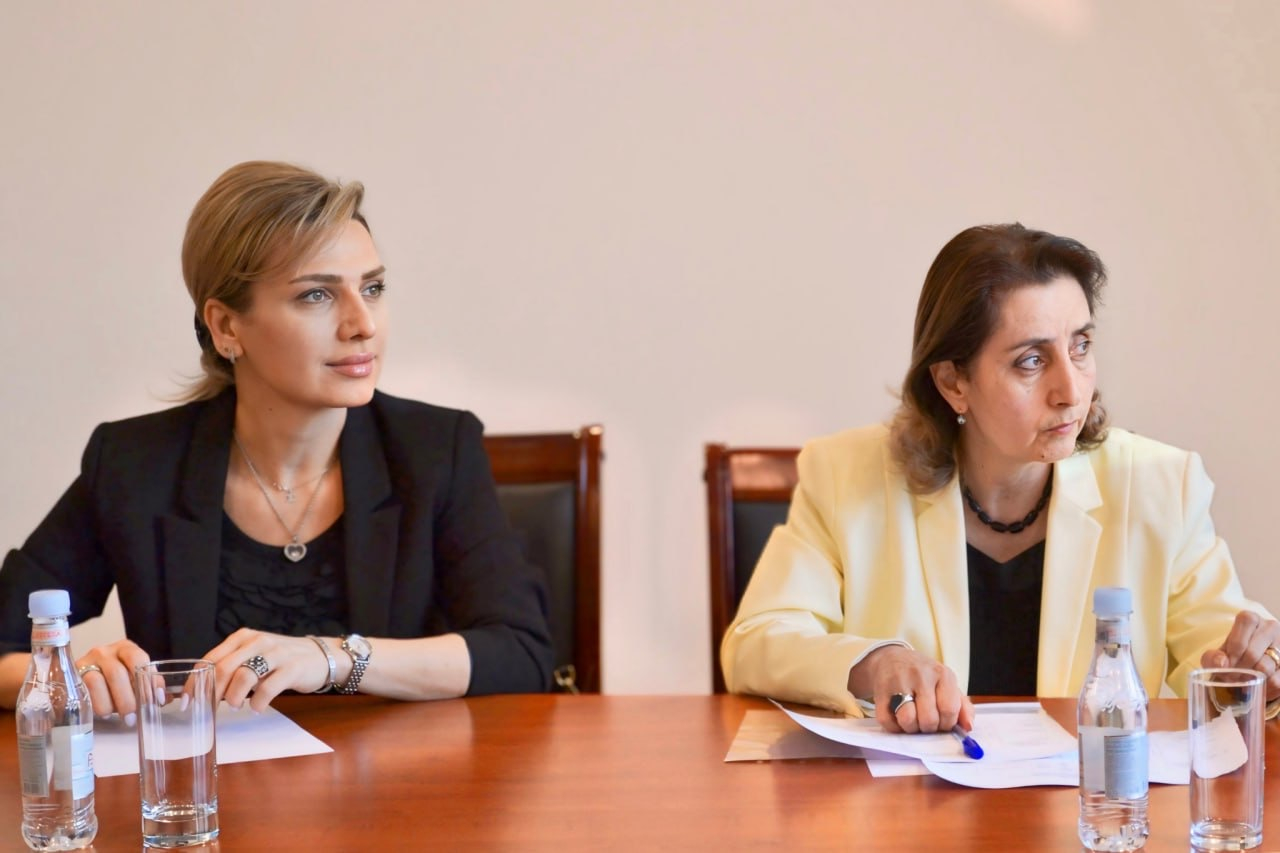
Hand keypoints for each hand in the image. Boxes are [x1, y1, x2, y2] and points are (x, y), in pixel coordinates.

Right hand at [76, 638, 150, 721]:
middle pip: (117, 673)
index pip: (139, 659)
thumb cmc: (115, 683)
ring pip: (96, 682)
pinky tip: (105, 713)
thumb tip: (167, 698)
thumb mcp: (133, 681)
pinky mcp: (71, 677)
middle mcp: (104, 652)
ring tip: (120, 717)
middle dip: (128, 698)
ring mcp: (85, 663)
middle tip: (134, 717)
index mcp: (125, 648)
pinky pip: (83, 692)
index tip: (158, 700)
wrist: (83, 683)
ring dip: (111, 704)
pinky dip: (97, 705)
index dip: (150, 680)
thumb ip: (148, 687)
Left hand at [203, 628, 331, 711]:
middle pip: (224, 668)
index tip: (187, 701)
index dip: (195, 682)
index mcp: (243, 638)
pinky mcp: (292, 668)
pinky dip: (258, 703)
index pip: (210, 659)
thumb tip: (203, 690)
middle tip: (210, 708)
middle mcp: (257, 641)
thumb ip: (232, 666)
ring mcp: (276, 653)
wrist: (319, 656)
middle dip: (213, 692)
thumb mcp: (254, 656)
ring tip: (236, 707)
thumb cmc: (281, 660)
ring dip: (234, 698)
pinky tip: (258, 708)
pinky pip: (268, 688)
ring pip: (244, 676)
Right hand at [850, 645, 974, 733]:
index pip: (949, 709)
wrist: (891, 659)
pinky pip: (887, 721)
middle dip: (929, 728)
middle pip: (929, 719)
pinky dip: (893, 727)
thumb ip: (962, 706)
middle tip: (926, 722)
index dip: (947, 724)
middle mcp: (920, 675)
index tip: (942, 724)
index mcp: (942, 674)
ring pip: (908, 720)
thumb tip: (967, 727)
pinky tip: (897, 717)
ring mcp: (899, 681)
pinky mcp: (880, 691)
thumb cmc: (924, 677)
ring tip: (912, 720)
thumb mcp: (947, 684)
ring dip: (911, 728)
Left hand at [1200, 610, 1279, 701]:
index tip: (1226, 666)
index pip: (1239, 638)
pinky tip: (1259, 687)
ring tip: (1243, 682)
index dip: (1231, 655)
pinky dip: (1266, 688)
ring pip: (1265, 668)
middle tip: (1232, 678)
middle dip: (1239, 670)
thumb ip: (1212, 658)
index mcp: (1250, 620)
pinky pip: (1277, 681)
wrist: (1252, 663)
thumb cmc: (1233, 656)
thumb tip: (1221, 663)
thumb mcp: (1218, 654)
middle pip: (1252, 654)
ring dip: (1251, 680)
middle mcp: (1270, 628)